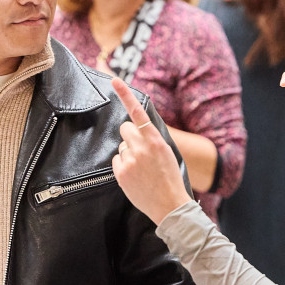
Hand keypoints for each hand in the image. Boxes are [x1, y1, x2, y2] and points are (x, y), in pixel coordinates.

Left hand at [109, 77, 191, 224]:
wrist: (170, 205)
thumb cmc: (170, 178)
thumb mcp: (167, 153)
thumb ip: (152, 139)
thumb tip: (136, 129)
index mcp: (155, 140)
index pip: (137, 112)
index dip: (125, 94)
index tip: (114, 80)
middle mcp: (141, 147)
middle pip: (125, 128)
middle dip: (130, 135)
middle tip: (140, 150)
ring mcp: (129, 160)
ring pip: (122, 146)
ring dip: (128, 153)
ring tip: (142, 169)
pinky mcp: (121, 173)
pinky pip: (116, 160)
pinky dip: (123, 166)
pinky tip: (135, 175)